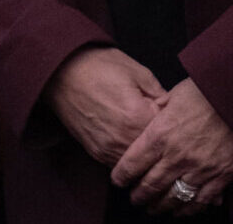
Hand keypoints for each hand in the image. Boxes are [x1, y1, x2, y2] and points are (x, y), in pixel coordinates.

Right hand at [43, 46, 165, 167]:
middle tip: (160, 127)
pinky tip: (127, 139)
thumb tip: (172, 110)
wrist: (60, 72)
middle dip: (160, 142)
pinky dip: (127, 155)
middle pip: (155, 153)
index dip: (173, 124)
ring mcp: (108, 149)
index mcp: (138, 117)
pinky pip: (120, 164)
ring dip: (144, 154)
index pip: (168, 133)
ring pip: (138, 164)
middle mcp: (123, 139)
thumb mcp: (137, 71)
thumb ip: (159, 94)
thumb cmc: (98, 66)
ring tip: (142, 132)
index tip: (171, 116)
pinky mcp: (96, 152)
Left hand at [112, 79, 232, 215]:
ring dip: (161, 206)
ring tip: (154, 209)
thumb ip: (160, 107)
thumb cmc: (207, 91)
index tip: (117, 181)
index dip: (121, 176)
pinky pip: (201, 200)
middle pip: (150, 185)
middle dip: (139, 195)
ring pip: (173, 197)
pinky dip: (189, 209)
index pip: (132, 163)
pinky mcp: (221, 176)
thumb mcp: (175, 94)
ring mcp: (199, 168)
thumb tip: (153, 109)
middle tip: (134, 199)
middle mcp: (176, 155)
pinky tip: (181, 211)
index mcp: (160, 134)